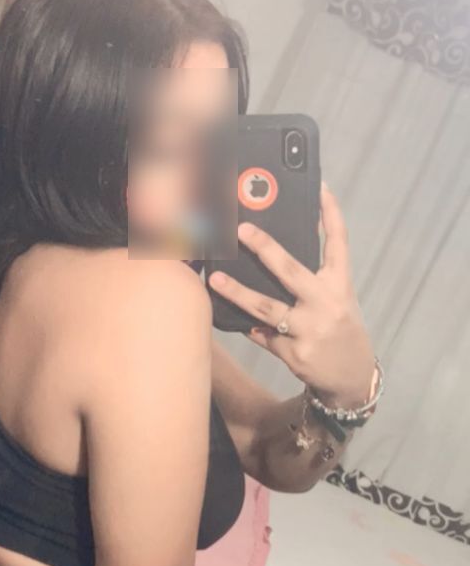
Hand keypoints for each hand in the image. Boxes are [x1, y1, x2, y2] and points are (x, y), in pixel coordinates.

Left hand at [208, 185, 374, 408]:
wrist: (351, 377)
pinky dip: (247, 325)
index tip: (320, 189)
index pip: (338, 244)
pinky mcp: (294, 354)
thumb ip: (315, 276)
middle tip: (241, 230)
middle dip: (265, 249)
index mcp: (340, 286)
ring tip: (215, 279)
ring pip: (266, 308)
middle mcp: (327, 305)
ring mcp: (309, 331)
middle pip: (292, 272)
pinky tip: (230, 317)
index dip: (331, 215)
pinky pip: (261, 335)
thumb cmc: (339, 329)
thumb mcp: (338, 298)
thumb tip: (276, 250)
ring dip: (237, 293)